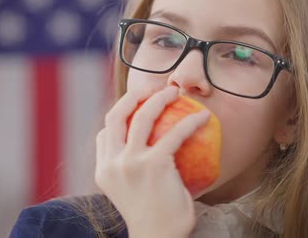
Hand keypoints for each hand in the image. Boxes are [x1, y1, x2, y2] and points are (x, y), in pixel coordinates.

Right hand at [95, 86, 210, 237]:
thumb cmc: (152, 218)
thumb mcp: (129, 192)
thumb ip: (129, 170)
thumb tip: (146, 148)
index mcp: (103, 171)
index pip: (104, 134)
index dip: (119, 117)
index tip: (137, 108)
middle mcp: (112, 163)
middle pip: (115, 116)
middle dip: (132, 96)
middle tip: (151, 90)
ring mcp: (131, 162)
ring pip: (142, 117)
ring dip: (159, 99)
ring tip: (175, 93)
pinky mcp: (154, 164)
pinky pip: (174, 134)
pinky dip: (190, 122)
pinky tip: (203, 118)